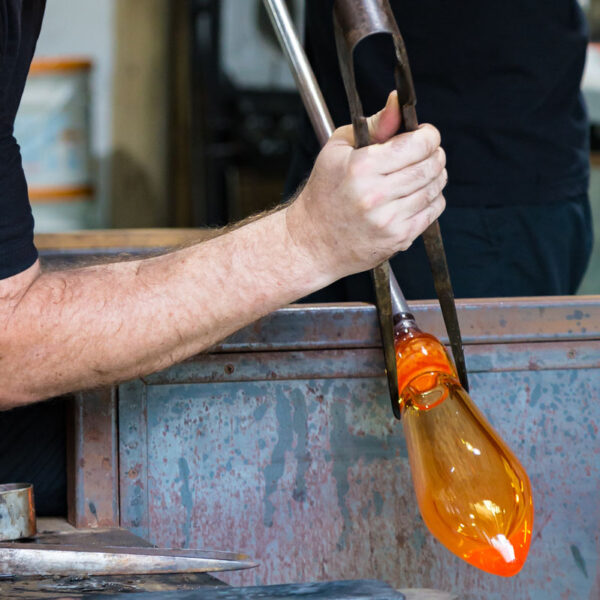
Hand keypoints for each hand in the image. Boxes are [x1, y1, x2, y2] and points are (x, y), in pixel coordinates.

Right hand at [286, 91, 446, 279]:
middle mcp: (376, 195)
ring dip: (435, 175)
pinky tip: (417, 194)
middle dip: (434, 154)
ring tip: (420, 172)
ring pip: (435, 188)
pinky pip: (432, 212)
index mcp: (361, 168)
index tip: (423, 135)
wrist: (313, 241)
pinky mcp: (398, 239)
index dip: (428, 135)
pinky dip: (432, 198)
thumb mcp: (338, 150)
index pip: (418, 144)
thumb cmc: (324, 192)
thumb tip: (397, 101)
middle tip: (425, 152)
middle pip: (430, 165)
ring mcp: (389, 220)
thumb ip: (374, 124)